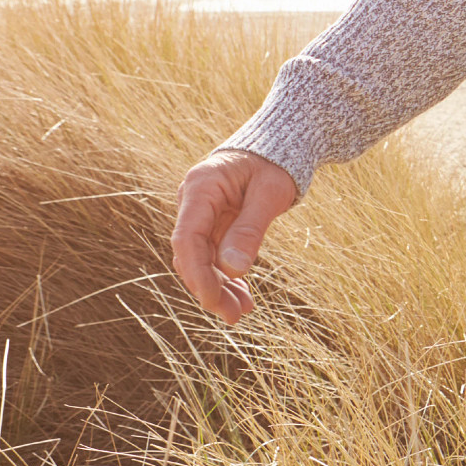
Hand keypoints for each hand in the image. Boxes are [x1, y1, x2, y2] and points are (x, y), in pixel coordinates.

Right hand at [169, 148, 298, 323]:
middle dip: (210, 288)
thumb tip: (233, 270)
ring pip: (201, 260)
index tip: (213, 301)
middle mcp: (193, 202)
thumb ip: (251, 229)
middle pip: (191, 254)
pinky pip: (213, 257)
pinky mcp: (212, 225)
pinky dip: (226, 278)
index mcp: (201, 187)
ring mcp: (200, 215)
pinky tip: (242, 297)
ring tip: (242, 312)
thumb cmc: (276, 164)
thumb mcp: (270, 193)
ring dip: (219, 288)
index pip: (187, 238)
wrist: (278, 148)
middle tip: (235, 316)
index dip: (197, 274)